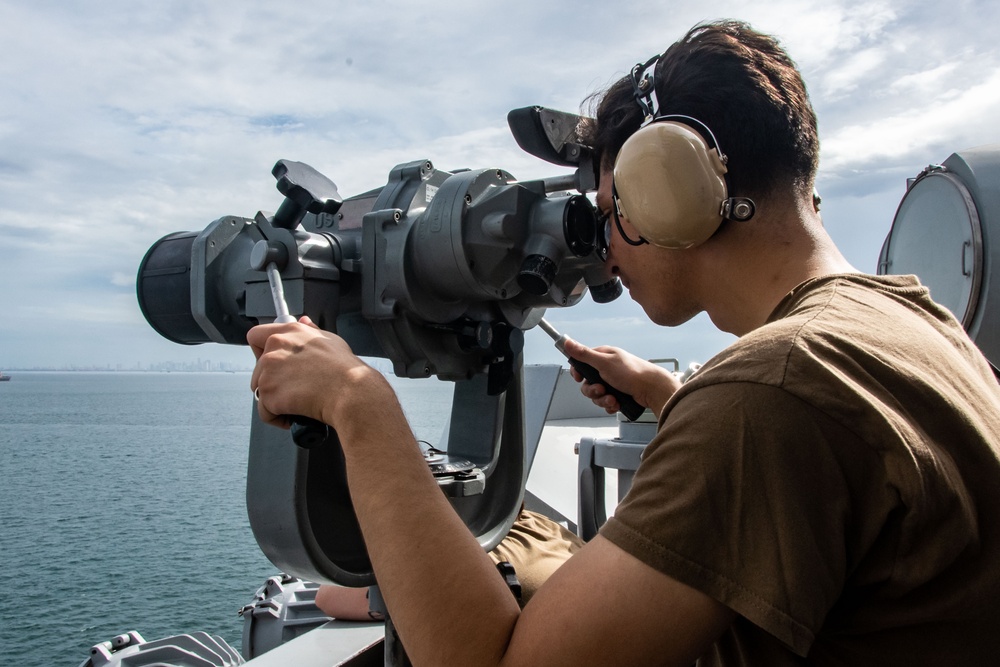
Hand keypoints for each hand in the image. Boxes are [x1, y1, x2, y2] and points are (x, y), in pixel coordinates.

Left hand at [247, 316, 391, 429]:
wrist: (350, 392)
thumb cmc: (346, 370)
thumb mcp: (330, 340)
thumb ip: (311, 331)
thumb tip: (304, 322)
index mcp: (289, 332)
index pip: (256, 335)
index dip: (261, 350)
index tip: (273, 363)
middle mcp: (275, 347)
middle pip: (257, 368)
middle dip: (273, 381)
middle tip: (295, 389)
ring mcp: (268, 370)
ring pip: (261, 390)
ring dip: (275, 400)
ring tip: (298, 403)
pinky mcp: (268, 393)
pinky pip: (265, 412)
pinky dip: (278, 418)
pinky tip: (294, 415)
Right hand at [561, 338, 680, 417]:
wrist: (653, 389)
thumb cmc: (632, 373)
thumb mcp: (604, 362)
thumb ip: (584, 354)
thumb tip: (568, 343)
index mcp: (603, 357)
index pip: (582, 363)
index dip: (578, 372)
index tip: (579, 378)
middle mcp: (607, 369)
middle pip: (587, 382)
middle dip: (592, 390)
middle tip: (601, 390)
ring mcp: (613, 382)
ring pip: (597, 395)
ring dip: (602, 400)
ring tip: (613, 399)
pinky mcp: (619, 394)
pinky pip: (606, 402)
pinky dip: (610, 405)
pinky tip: (617, 404)